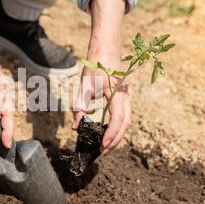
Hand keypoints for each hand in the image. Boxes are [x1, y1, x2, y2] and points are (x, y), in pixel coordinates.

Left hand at [72, 0, 130, 153]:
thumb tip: (76, 127)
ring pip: (127, 122)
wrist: (107, 51)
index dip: (111, 134)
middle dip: (115, 140)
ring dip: (117, 136)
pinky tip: (108, 135)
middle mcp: (126, 96)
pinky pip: (125, 117)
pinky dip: (118, 128)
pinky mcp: (126, 99)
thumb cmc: (94, 66)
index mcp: (116, 91)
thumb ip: (79, 106)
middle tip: (102, 152)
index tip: (102, 146)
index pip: (118, 118)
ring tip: (104, 147)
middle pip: (126, 124)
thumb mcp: (83, 85)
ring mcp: (128, 97)